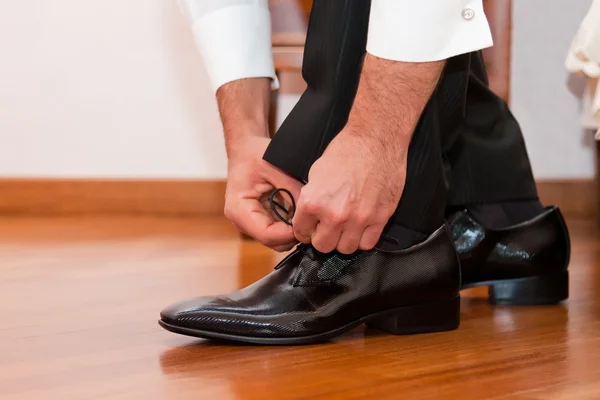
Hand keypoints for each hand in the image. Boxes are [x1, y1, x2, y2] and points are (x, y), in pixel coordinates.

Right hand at [225, 135, 303, 251]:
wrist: (244, 149)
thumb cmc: (255, 155)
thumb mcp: (275, 168)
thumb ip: (293, 190)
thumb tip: (311, 210)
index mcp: (239, 209)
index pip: (267, 234)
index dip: (290, 233)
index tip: (307, 222)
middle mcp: (240, 221)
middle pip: (271, 241)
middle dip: (292, 234)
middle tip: (311, 220)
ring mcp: (248, 223)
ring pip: (275, 240)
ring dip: (291, 232)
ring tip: (305, 216)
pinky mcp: (256, 221)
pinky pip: (275, 232)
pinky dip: (288, 226)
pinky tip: (298, 214)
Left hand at [292, 132, 406, 253]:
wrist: (375, 139)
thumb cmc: (346, 150)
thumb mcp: (316, 173)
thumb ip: (311, 199)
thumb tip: (309, 217)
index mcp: (314, 202)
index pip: (301, 232)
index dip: (305, 230)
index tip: (310, 227)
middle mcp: (334, 214)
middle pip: (323, 246)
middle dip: (323, 237)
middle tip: (327, 227)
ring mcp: (359, 219)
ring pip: (346, 248)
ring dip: (343, 239)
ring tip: (345, 226)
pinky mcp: (380, 218)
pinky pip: (368, 243)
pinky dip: (363, 238)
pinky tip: (361, 227)